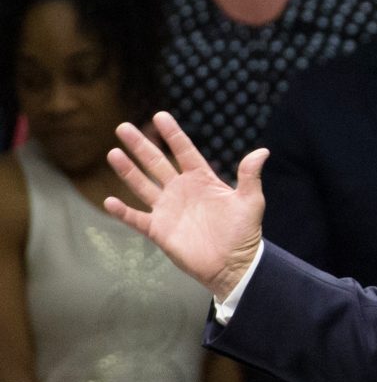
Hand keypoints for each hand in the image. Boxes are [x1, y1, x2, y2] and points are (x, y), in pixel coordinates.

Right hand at [103, 111, 268, 299]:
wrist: (234, 265)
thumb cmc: (244, 232)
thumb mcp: (250, 201)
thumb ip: (250, 176)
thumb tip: (263, 151)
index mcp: (202, 179)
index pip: (184, 151)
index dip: (173, 134)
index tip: (159, 115)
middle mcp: (181, 190)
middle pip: (157, 163)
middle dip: (141, 146)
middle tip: (123, 128)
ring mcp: (168, 209)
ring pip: (143, 185)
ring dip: (128, 170)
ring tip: (113, 153)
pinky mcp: (159, 230)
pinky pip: (137, 218)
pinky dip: (122, 211)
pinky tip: (109, 200)